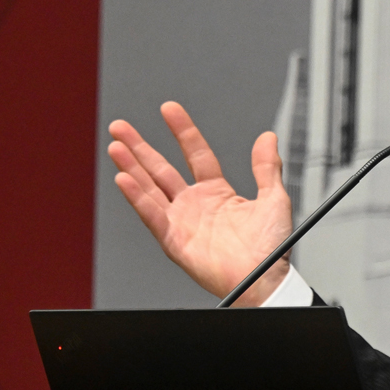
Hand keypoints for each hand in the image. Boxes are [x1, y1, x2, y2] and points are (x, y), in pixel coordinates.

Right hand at [107, 102, 294, 305]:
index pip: (195, 154)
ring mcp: (182, 222)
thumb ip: (267, 167)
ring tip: (115, 146)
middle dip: (140, 147)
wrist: (265, 279)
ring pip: (150, 188)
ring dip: (131, 167)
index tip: (169, 109)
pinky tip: (124, 179)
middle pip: (161, 169)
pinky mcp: (174, 241)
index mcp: (217, 193)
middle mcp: (195, 205)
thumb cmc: (270, 249)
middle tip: (120, 127)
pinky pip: (152, 215)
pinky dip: (137, 198)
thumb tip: (268, 138)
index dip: (182, 131)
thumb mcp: (273, 199)